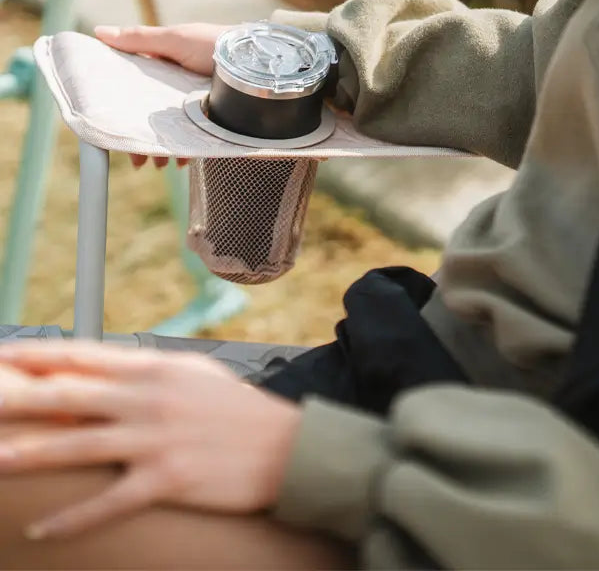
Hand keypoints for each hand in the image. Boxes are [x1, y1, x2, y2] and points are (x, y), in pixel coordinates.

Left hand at [0, 342, 300, 539]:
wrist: (285, 445)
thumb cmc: (237, 409)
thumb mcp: (193, 376)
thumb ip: (146, 373)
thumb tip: (102, 373)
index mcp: (155, 368)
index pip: (84, 356)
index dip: (37, 355)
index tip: (2, 356)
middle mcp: (150, 398)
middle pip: (69, 396)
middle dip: (17, 398)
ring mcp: (157, 438)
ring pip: (78, 445)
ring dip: (30, 454)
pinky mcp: (168, 479)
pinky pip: (109, 501)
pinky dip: (72, 517)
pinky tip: (41, 528)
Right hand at [95, 23, 229, 168]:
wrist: (257, 59)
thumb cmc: (214, 43)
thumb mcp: (175, 39)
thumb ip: (139, 39)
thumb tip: (99, 32)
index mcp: (165, 69)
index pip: (135, 92)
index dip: (123, 110)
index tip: (110, 129)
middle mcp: (178, 89)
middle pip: (152, 118)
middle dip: (143, 139)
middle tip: (136, 159)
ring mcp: (197, 105)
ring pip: (173, 132)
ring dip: (164, 148)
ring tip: (158, 165)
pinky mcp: (214, 119)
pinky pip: (197, 139)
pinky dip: (188, 150)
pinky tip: (183, 160)